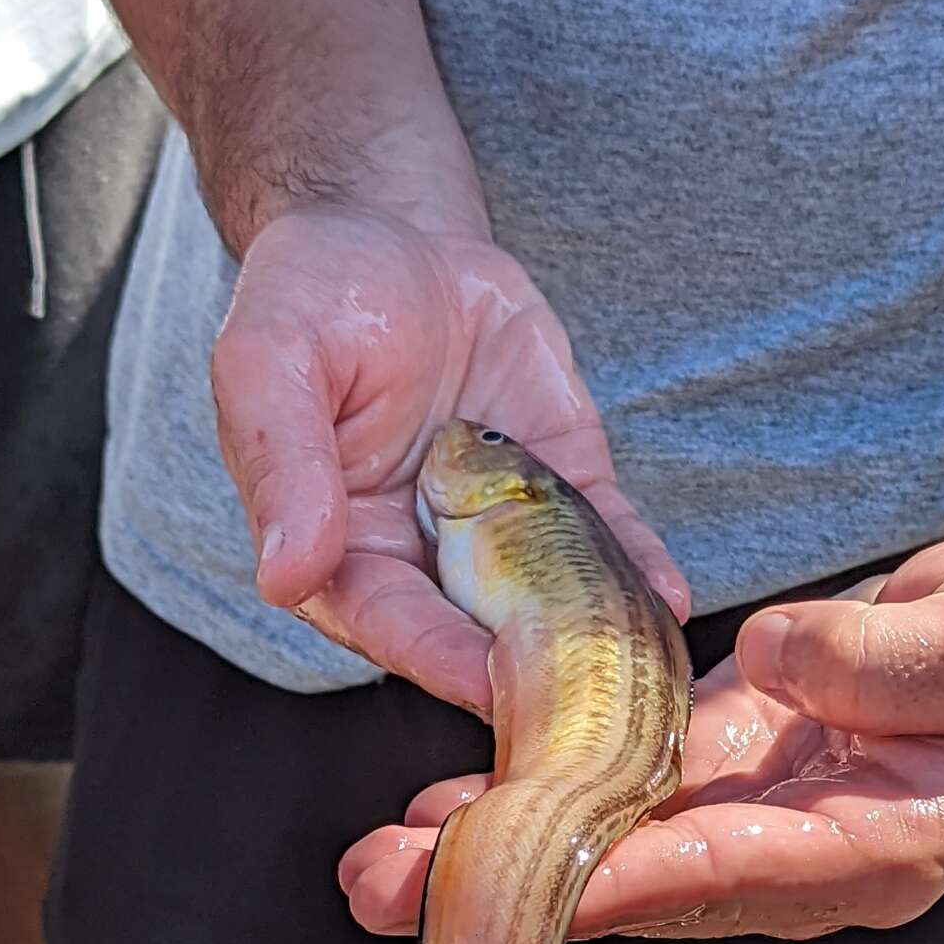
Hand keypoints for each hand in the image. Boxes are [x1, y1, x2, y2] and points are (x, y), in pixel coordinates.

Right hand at [210, 201, 687, 715]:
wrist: (391, 237)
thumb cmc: (309, 299)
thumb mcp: (275, 362)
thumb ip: (283, 465)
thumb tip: (284, 576)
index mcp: (337, 552)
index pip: (387, 622)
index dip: (435, 655)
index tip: (484, 681)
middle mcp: (420, 560)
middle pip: (477, 634)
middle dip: (531, 671)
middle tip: (579, 706)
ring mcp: (496, 529)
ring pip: (549, 597)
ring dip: (595, 635)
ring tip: (639, 667)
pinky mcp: (559, 486)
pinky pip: (602, 536)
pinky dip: (635, 566)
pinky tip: (668, 596)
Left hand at [340, 532, 943, 938]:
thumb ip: (889, 660)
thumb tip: (775, 656)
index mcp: (885, 845)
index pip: (737, 869)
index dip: (628, 880)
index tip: (526, 888)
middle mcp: (803, 857)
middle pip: (648, 886)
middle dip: (518, 895)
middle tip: (389, 890)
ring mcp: (758, 821)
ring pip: (616, 853)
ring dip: (501, 859)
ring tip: (380, 862)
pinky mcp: (727, 772)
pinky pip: (622, 800)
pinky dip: (539, 803)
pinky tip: (450, 803)